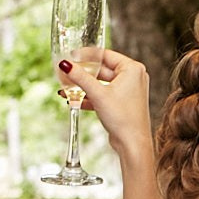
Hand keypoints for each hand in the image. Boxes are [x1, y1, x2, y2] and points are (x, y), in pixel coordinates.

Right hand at [59, 50, 151, 165]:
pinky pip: (103, 95)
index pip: (105, 54)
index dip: (86, 55)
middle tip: (66, 72)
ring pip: (100, 84)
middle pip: (101, 69)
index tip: (71, 56)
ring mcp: (128, 90)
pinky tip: (73, 101)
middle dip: (82, 74)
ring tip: (66, 89)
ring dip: (83, 87)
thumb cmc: (123, 118)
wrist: (132, 144)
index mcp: (132, 69)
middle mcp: (132, 77)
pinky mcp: (122, 103)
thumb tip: (65, 64)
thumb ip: (80, 77)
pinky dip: (90, 97)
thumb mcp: (98, 94)